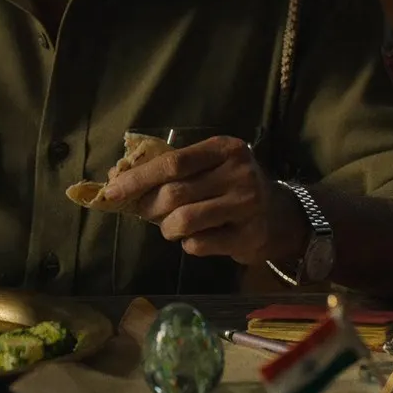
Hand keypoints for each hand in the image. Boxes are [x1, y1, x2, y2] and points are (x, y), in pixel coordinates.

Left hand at [97, 136, 305, 266]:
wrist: (281, 215)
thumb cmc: (231, 187)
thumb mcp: (209, 167)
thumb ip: (169, 170)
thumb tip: (116, 178)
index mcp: (224, 148)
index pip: (172, 162)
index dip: (137, 177)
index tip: (111, 191)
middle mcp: (238, 173)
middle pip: (174, 193)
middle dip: (149, 207)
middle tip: (146, 212)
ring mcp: (246, 205)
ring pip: (184, 220)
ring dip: (167, 228)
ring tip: (172, 227)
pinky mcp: (248, 236)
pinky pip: (199, 244)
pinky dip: (188, 244)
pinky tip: (196, 238)